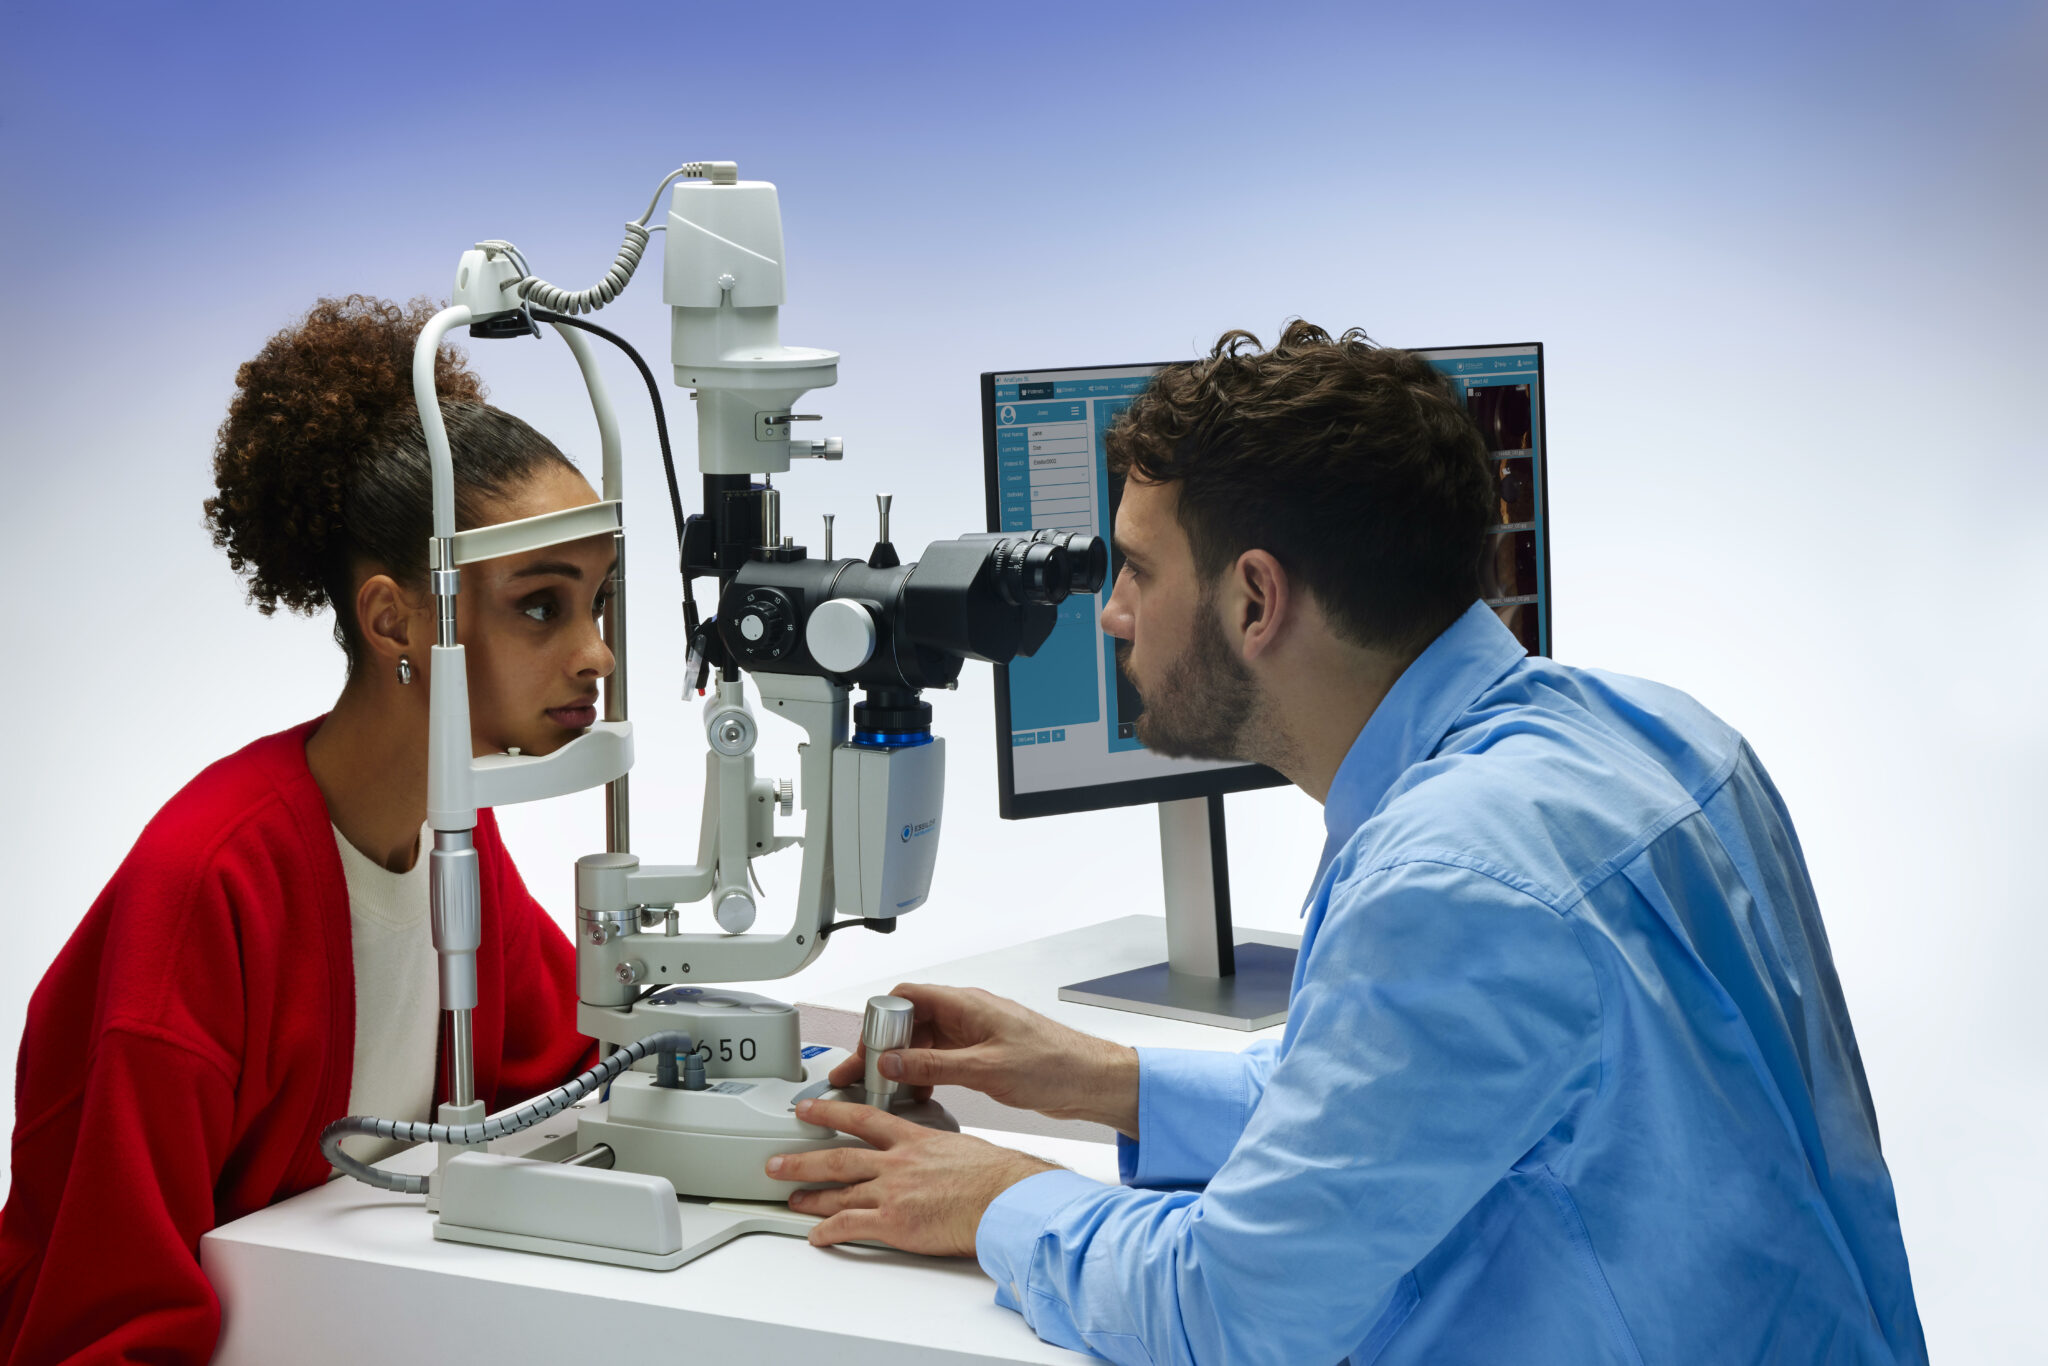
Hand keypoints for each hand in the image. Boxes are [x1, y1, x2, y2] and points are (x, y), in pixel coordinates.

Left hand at [768, 1097, 1059, 1255]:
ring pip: (838, 1192)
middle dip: (802, 1159)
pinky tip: (817, 1236)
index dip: (830, 1111)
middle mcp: (896, 1163)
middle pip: (838, 1157)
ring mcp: (892, 1192)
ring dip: (810, 1196)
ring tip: (791, 1199)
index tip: (809, 1108)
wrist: (1004, 1199)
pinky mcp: (893, 1224)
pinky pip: (850, 1227)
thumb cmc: (996, 1176)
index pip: (862, 1118)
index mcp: (913, 1139)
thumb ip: (935, 1152)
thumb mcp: (960, 1148)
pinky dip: (828, 1232)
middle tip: (777, 1163)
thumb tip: (934, 1160)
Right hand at [827, 984, 1139, 1134]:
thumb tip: (893, 1061)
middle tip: (863, 1078)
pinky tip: (918, 1098)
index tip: (867, 1053)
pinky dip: (924, 1075)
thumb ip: (935, 1065)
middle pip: (909, 1021)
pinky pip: (940, 1059)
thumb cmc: (1053, 1065)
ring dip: (902, 1065)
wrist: (1090, 1079)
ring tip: (885, 1093)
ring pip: (923, 1042)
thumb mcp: (986, 1068)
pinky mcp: (982, 1055)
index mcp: (966, 1004)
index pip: (906, 997)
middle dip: (883, 1048)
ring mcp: (974, 1035)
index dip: (879, 1022)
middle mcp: (967, 1014)